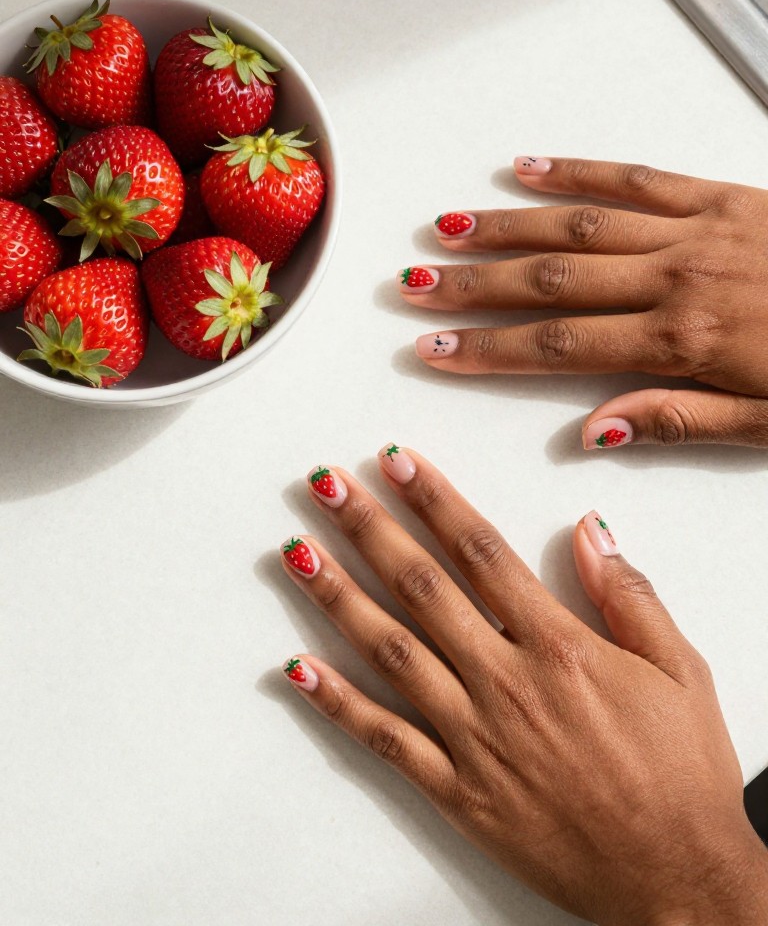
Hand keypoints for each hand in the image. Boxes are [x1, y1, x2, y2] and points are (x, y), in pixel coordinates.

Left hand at [280, 448, 767, 924]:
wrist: (675, 877)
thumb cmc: (680, 776)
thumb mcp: (679, 671)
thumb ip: (629, 595)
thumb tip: (588, 532)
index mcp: (559, 647)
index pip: (481, 553)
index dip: (433, 501)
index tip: (396, 463)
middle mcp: (506, 684)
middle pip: (422, 588)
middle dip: (369, 528)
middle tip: (326, 485)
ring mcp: (474, 738)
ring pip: (391, 651)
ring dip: (339, 597)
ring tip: (297, 551)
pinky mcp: (456, 791)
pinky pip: (385, 740)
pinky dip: (338, 703)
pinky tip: (300, 668)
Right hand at [402, 158, 767, 448]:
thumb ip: (678, 422)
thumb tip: (593, 434)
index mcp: (683, 342)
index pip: (559, 347)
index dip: (486, 351)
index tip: (432, 351)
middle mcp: (676, 279)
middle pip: (550, 282)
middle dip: (472, 286)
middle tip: (413, 287)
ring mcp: (694, 230)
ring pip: (579, 227)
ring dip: (506, 228)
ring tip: (446, 231)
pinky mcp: (719, 195)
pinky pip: (634, 177)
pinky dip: (576, 174)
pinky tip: (527, 169)